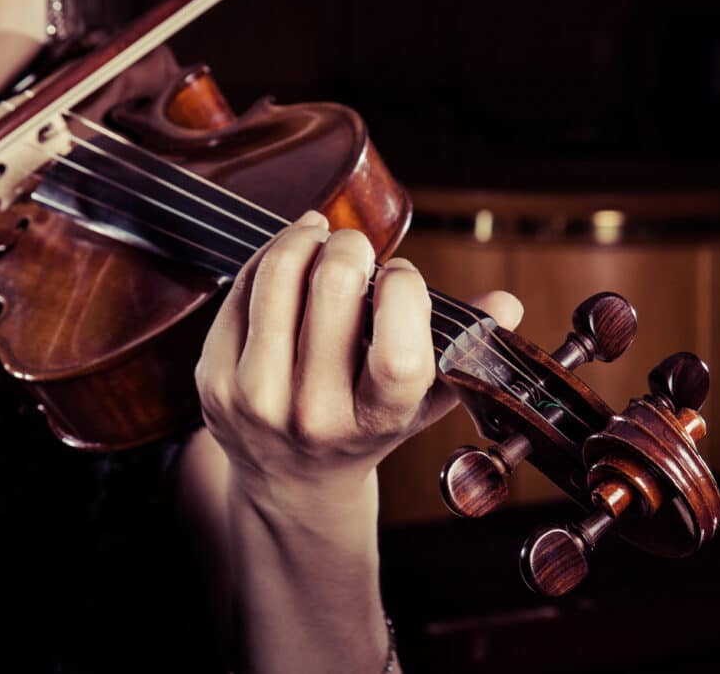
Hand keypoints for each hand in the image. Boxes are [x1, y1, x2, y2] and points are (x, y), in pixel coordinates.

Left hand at [195, 211, 522, 506]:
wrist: (290, 481)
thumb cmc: (365, 427)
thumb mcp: (420, 402)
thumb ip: (465, 351)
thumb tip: (507, 302)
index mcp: (376, 423)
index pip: (399, 353)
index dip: (404, 291)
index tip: (401, 277)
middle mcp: (314, 416)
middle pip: (332, 291)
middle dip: (350, 245)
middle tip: (355, 245)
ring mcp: (256, 399)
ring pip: (277, 278)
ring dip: (303, 239)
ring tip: (319, 237)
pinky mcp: (212, 380)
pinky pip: (239, 290)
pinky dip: (267, 261)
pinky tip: (287, 261)